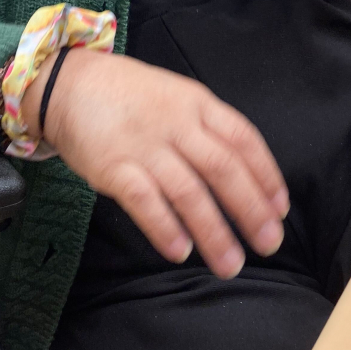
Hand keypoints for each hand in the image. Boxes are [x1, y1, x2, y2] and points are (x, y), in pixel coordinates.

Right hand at [22, 48, 288, 278]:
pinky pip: (145, 201)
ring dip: (214, 232)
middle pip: (223, 168)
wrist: (70, 84)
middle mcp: (176, 123)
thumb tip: (245, 173)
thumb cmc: (131, 96)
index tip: (280, 209)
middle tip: (269, 244)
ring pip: (189, 192)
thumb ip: (207, 127)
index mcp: (197, 103)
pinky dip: (165, 228)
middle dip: (250, 209)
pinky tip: (180, 252)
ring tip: (231, 265)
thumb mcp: (177, 96)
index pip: (243, 139)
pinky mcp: (114, 166)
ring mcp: (144, 145)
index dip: (266, 175)